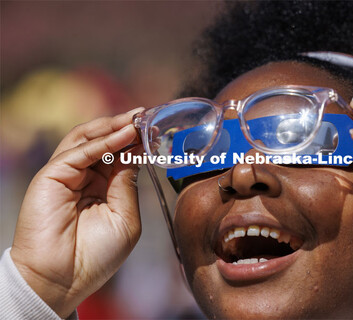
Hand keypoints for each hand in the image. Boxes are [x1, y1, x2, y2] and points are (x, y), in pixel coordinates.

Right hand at [10, 108, 143, 317]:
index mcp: (103, 188)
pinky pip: (80, 151)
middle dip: (127, 128)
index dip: (137, 142)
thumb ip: (127, 185)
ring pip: (89, 139)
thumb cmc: (96, 255)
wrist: (63, 279)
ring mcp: (68, 174)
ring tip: (137, 119)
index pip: (120, 156)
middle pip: (105, 142)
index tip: (157, 129)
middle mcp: (85, 177)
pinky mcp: (52, 175)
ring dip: (114, 127)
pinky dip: (103, 141)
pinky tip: (124, 135)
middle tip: (148, 117)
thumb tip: (135, 154)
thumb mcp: (125, 218)